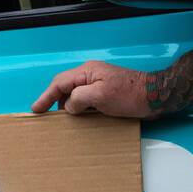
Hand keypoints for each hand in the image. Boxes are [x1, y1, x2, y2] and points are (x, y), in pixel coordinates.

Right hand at [32, 60, 151, 117]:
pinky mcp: (107, 93)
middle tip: (45, 115)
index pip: (59, 83)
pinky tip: (79, 118)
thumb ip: (78, 99)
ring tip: (60, 119)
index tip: (35, 109)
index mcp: (88, 72)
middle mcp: (92, 75)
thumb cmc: (129, 95)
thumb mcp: (100, 96)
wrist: (157, 96)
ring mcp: (100, 84)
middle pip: (65, 87)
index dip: (45, 96)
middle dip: (54, 100)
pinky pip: (86, 99)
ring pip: (75, 94)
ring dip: (67, 106)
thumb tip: (69, 106)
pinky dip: (79, 108)